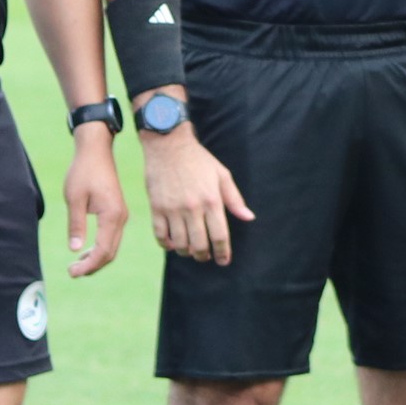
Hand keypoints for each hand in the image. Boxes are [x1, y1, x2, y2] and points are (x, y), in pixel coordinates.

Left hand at [64, 127, 125, 276]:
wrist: (96, 151)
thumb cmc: (83, 171)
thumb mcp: (74, 197)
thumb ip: (76, 224)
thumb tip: (75, 249)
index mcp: (112, 215)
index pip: (103, 251)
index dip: (88, 265)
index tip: (72, 272)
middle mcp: (120, 218)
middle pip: (110, 253)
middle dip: (92, 266)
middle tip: (72, 272)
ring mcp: (121, 216)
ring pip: (112, 247)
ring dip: (96, 259)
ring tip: (76, 265)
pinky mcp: (117, 213)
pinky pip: (111, 238)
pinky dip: (100, 248)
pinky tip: (85, 251)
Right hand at [140, 122, 253, 264]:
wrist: (168, 144)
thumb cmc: (198, 159)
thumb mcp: (222, 175)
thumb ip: (234, 199)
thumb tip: (248, 217)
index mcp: (212, 200)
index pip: (220, 236)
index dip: (223, 253)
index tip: (223, 261)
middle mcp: (193, 207)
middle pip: (199, 245)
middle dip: (204, 256)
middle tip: (205, 256)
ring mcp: (173, 209)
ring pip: (180, 243)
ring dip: (186, 251)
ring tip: (189, 249)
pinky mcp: (157, 207)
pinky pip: (161, 235)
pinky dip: (167, 244)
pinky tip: (172, 243)